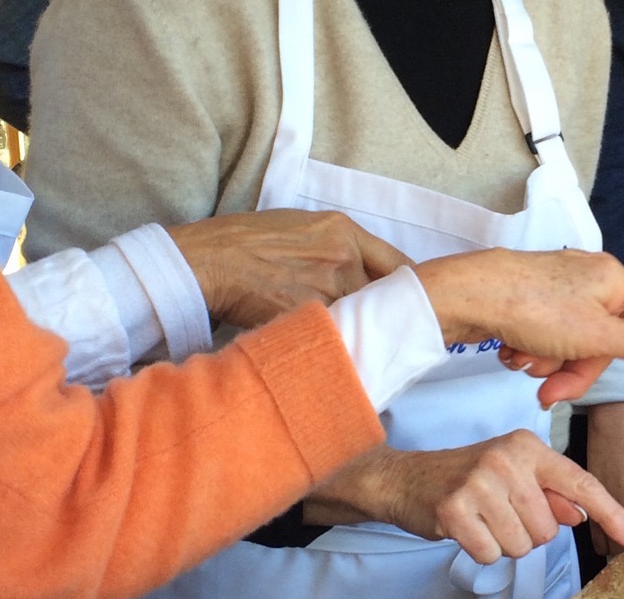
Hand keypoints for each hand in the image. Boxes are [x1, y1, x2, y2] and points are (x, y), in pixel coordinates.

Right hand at [167, 210, 411, 329]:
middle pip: (388, 300)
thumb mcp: (305, 225)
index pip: (401, 265)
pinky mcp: (311, 320)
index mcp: (346, 233)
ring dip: (363, 333)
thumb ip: (342, 246)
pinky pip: (337, 337)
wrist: (211, 261)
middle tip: (387, 329)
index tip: (412, 302)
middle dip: (386, 315)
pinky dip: (338, 344)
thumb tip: (369, 272)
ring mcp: (329, 292)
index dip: (410, 288)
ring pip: (364, 322)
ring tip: (356, 341)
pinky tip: (331, 347)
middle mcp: (345, 261)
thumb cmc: (251, 241)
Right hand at [303, 431, 623, 563]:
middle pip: (549, 530)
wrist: (404, 479)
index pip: (582, 485)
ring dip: (502, 543)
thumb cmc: (465, 479)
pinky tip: (464, 530)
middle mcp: (508, 459)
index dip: (612, 514)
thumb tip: (580, 515)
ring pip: (522, 545)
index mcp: (528, 448)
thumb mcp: (512, 477)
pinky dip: (479, 551)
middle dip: (527, 533)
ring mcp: (480, 483)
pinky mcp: (456, 510)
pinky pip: (491, 555)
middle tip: (497, 514)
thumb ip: (550, 495)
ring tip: (481, 520)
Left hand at [412, 248, 623, 406]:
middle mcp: (588, 281)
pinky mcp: (528, 303)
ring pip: (570, 345)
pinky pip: (543, 338)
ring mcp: (556, 292)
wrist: (468, 296)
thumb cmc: (536, 311)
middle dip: (576, 370)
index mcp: (613, 281)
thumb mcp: (598, 335)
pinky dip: (528, 351)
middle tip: (552, 391)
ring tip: (524, 359)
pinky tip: (511, 349)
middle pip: (604, 341)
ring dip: (547, 363)